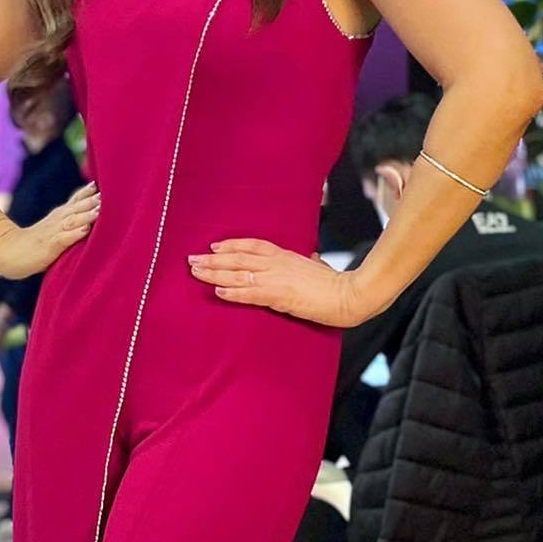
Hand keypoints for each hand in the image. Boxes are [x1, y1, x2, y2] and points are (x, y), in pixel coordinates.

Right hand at [0, 182, 98, 279]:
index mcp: (59, 216)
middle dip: (91, 201)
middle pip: (76, 207)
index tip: (99, 185)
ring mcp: (53, 232)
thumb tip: (88, 221)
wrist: (8, 251)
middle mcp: (57, 221)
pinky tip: (85, 230)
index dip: (86, 192)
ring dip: (86, 215)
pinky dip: (75, 233)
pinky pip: (63, 238)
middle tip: (106, 194)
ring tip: (100, 210)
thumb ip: (68, 224)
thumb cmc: (34, 245)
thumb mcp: (53, 230)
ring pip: (72, 220)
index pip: (75, 201)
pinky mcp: (49, 246)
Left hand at [187, 239, 371, 328]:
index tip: (214, 246)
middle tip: (192, 260)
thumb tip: (312, 257)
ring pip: (238, 273)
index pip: (253, 245)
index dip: (232, 245)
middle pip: (238, 258)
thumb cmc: (337, 283)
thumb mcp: (321, 267)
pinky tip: (218, 292)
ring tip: (196, 273)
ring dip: (215, 273)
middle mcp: (278, 264)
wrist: (350, 295)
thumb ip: (312, 261)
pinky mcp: (279, 296)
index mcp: (287, 256)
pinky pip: (250, 293)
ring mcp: (277, 279)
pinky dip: (233, 292)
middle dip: (213, 259)